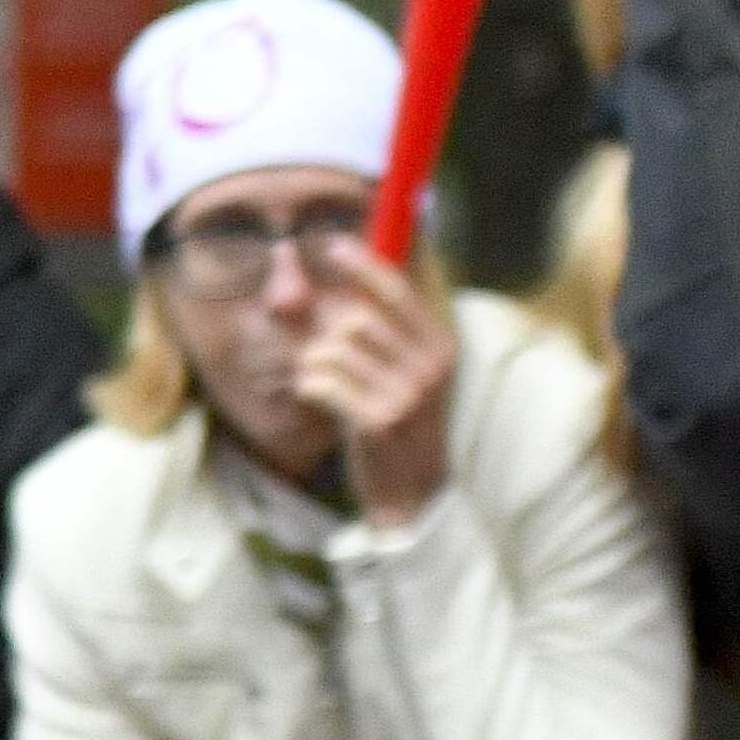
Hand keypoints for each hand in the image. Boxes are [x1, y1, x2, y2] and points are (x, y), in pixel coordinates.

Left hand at [292, 240, 459, 528]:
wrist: (413, 495)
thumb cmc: (393, 425)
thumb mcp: (391, 373)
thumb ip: (353, 327)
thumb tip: (300, 279)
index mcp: (439, 346)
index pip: (396, 291)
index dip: (361, 264)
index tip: (331, 244)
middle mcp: (428, 366)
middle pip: (354, 320)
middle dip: (322, 333)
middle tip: (318, 355)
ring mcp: (406, 394)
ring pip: (331, 350)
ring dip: (313, 365)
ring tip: (326, 387)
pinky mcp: (379, 421)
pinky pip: (321, 382)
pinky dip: (309, 388)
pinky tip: (322, 403)